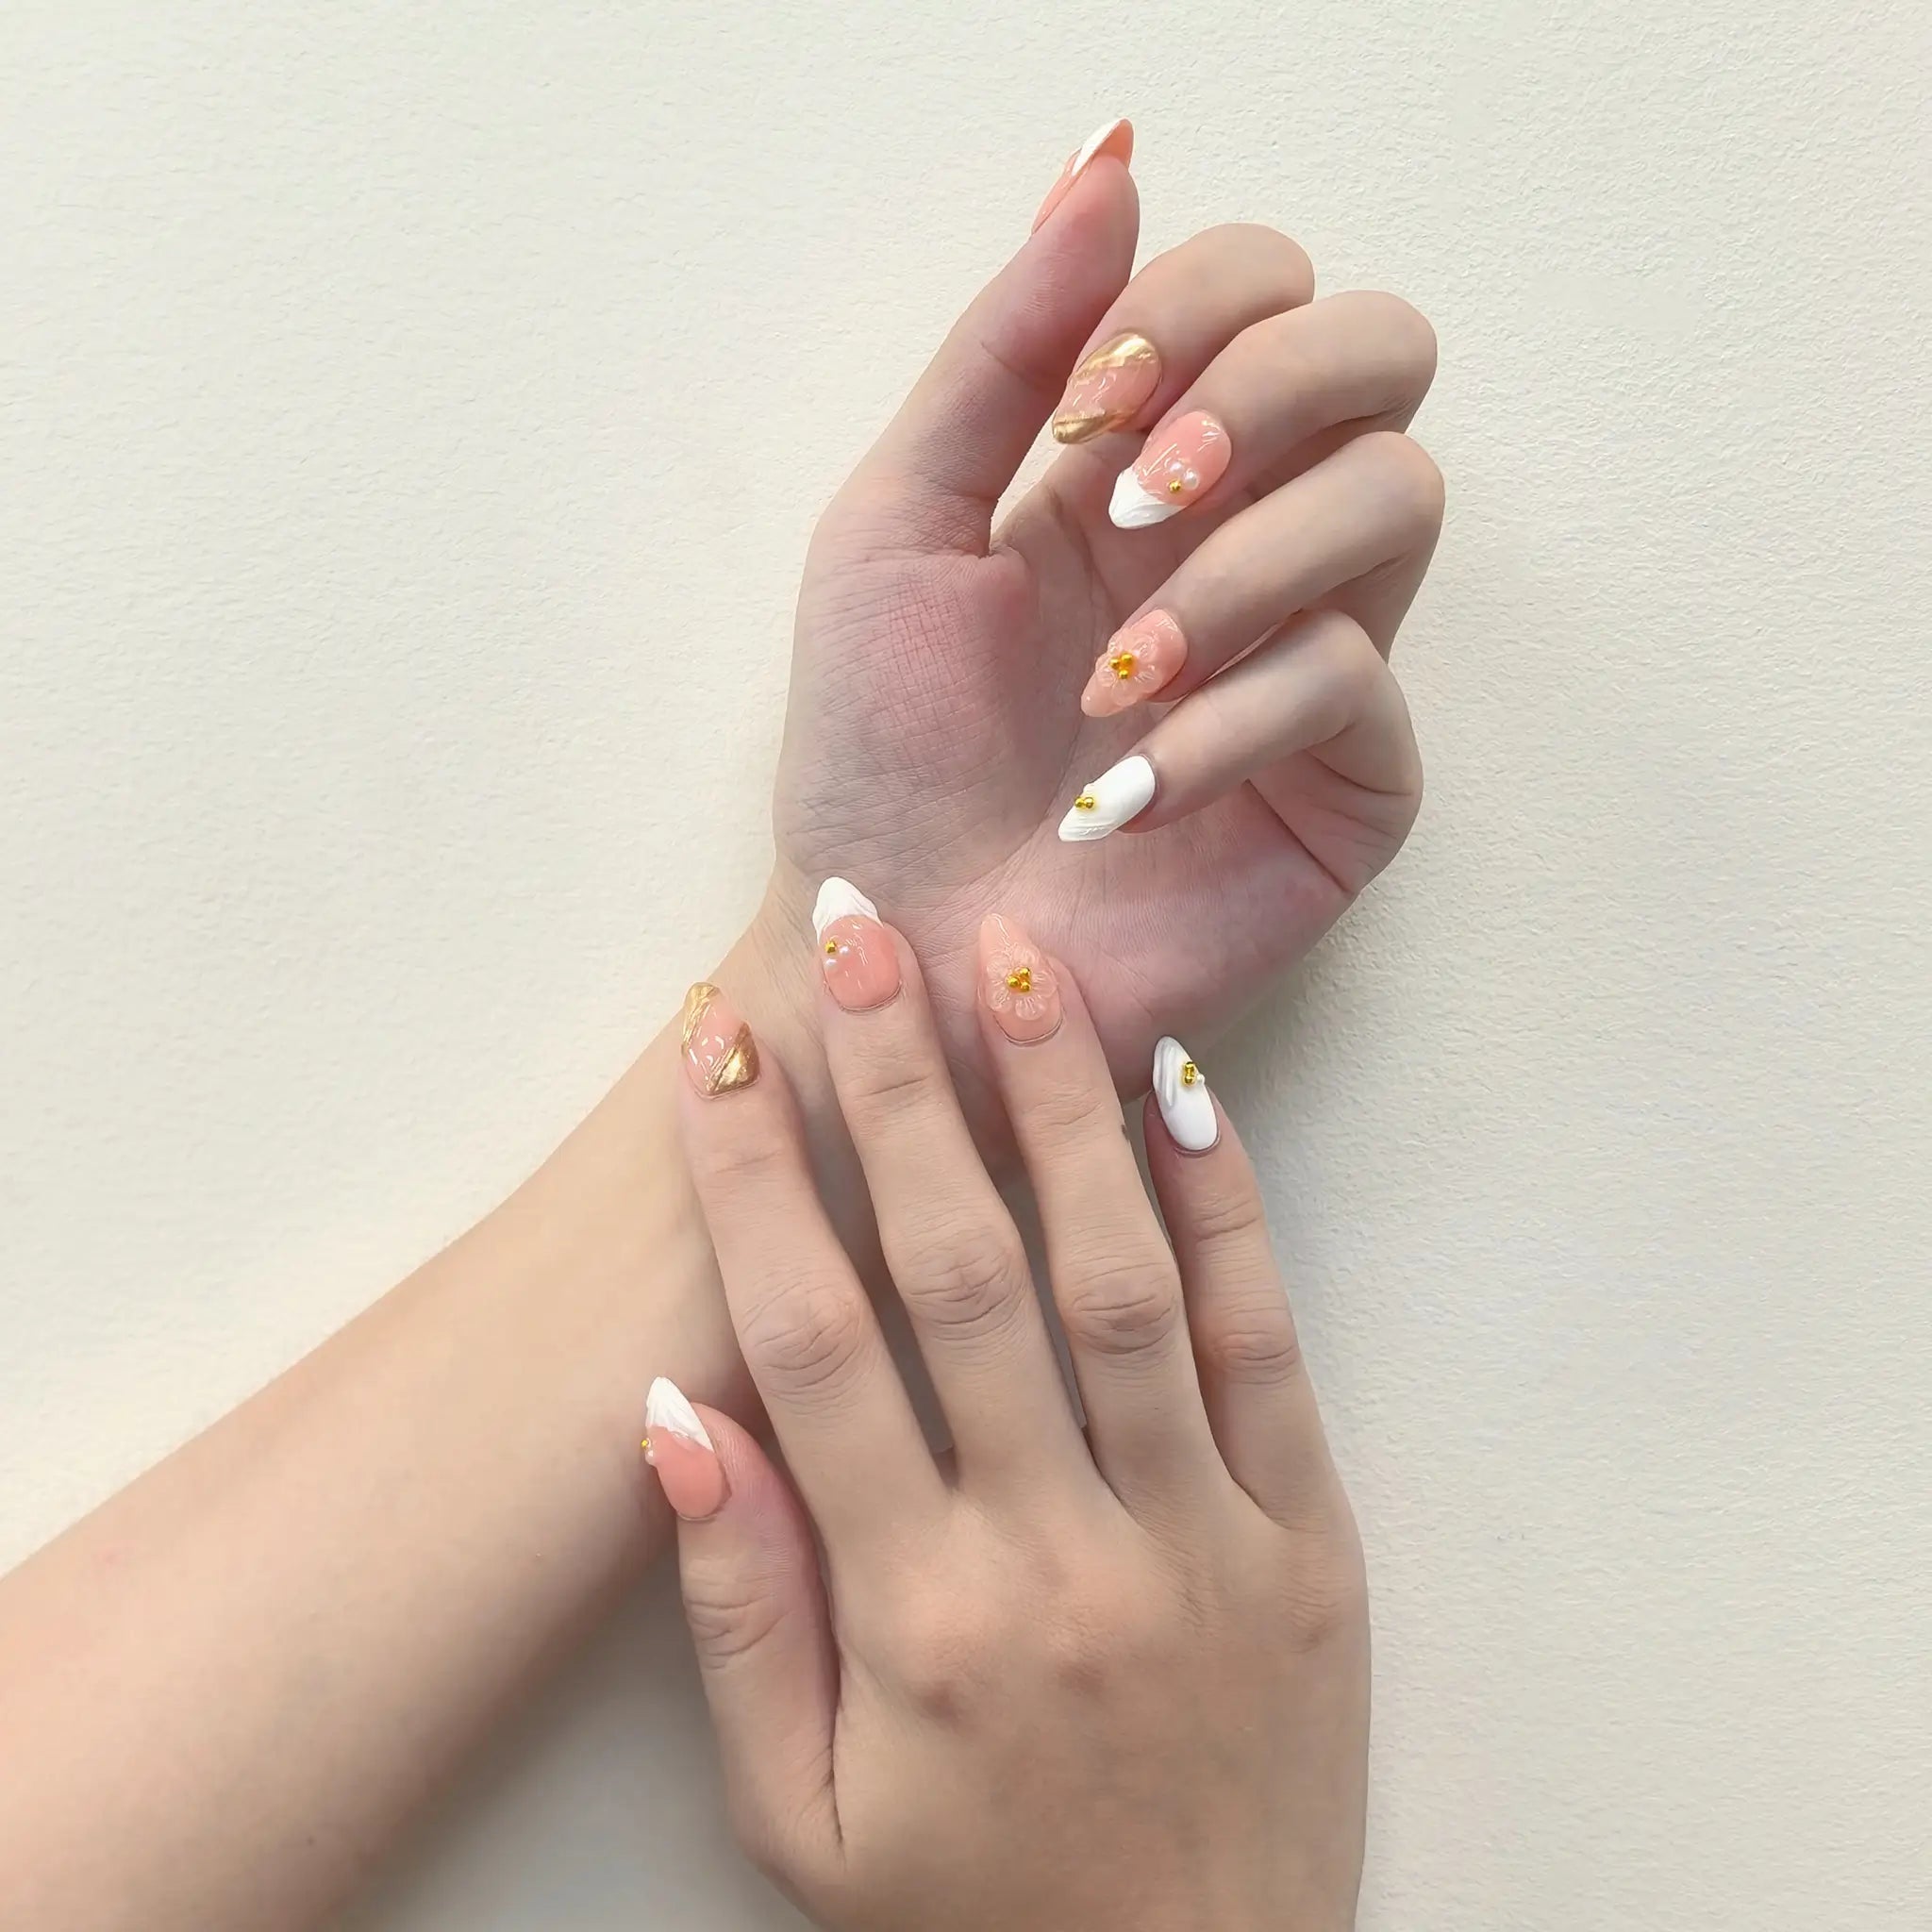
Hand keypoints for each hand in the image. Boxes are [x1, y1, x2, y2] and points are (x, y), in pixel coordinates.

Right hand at [654, 908, 1367, 1929]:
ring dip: (1059, 1109)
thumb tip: (674, 1409)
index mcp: (914, 1615)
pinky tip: (1180, 1090)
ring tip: (1012, 966)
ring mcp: (1198, 1538)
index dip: (755, 1179)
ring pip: (1118, 1279)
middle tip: (860, 932)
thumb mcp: (799, 1815)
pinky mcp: (1308, 1540)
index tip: (715, 1047)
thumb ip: (739, 1610)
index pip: (811, 1344)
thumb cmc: (973, 1919)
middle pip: (962, 1271)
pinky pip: (1262, 1346)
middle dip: (898, 1088)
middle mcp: (1055, 1551)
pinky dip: (1224, 1210)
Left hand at [750, 120, 1439, 1140]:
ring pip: (1399, 501)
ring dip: (1237, 569)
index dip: (1200, 304)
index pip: (1266, 285)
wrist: (894, 946)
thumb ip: (1001, 352)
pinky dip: (1229, 724)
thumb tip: (1109, 158)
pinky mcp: (1350, 785)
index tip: (1083, 408)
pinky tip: (1122, 797)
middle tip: (1132, 501)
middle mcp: (1250, 536)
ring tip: (1108, 685)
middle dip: (1264, 392)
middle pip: (1384, 352)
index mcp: (1146, 459)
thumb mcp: (897, 522)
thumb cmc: (879, 750)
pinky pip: (1357, 688)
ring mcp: (1313, 657)